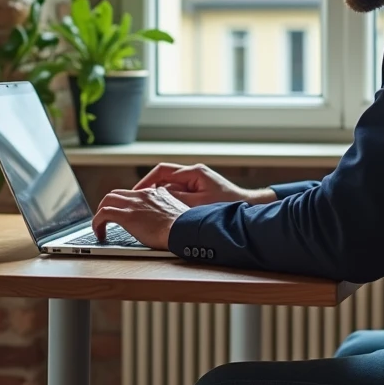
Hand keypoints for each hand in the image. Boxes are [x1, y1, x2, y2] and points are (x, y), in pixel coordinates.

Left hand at [92, 186, 188, 249]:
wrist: (183, 229)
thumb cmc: (183, 226)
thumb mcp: (178, 210)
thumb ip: (169, 207)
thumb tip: (169, 212)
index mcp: (154, 194)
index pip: (134, 193)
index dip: (126, 203)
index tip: (124, 213)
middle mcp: (142, 195)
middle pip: (117, 193)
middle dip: (109, 205)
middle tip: (107, 219)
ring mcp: (133, 204)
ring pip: (107, 200)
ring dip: (100, 213)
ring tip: (100, 227)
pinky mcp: (126, 216)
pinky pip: (103, 214)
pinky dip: (97, 223)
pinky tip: (100, 234)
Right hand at [133, 163, 275, 207]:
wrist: (248, 206)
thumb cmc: (227, 204)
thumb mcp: (199, 204)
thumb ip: (177, 199)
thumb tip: (156, 196)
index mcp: (193, 172)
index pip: (161, 171)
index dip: (145, 181)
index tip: (135, 192)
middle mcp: (193, 173)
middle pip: (163, 178)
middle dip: (150, 190)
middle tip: (138, 203)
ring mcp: (196, 181)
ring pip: (170, 187)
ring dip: (161, 198)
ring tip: (150, 210)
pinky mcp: (199, 190)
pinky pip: (179, 193)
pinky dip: (171, 201)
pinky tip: (166, 213)